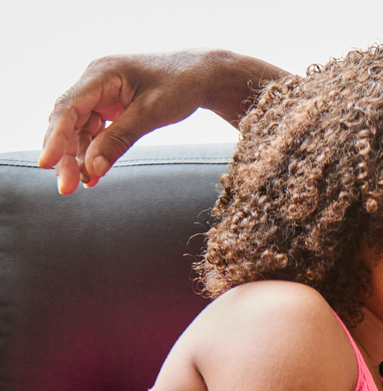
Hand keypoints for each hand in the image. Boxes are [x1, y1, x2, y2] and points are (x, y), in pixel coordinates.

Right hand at [40, 49, 283, 192]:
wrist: (200, 74)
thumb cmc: (180, 86)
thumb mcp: (152, 113)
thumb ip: (120, 139)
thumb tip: (92, 169)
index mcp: (101, 74)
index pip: (68, 108)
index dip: (55, 138)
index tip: (46, 164)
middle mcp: (94, 82)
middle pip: (68, 121)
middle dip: (65, 154)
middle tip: (65, 188)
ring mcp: (100, 94)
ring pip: (78, 129)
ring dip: (77, 157)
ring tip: (79, 185)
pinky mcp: (109, 106)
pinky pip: (94, 131)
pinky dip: (93, 152)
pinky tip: (92, 175)